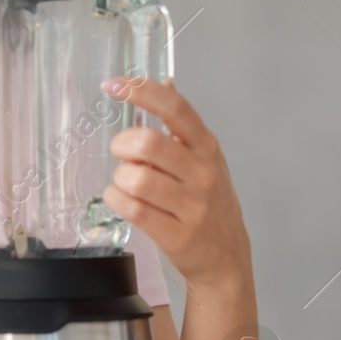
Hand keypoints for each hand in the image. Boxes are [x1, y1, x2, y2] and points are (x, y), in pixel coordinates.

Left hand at [100, 75, 252, 291]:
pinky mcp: (177, 234)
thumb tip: (165, 82)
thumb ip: (182, 125)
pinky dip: (117, 200)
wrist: (227, 257)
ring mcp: (192, 206)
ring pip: (137, 178)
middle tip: (121, 153)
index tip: (113, 84)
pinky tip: (121, 198)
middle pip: (149, 143)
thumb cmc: (209, 203)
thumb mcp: (204, 159)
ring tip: (126, 182)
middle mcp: (202, 173)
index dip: (141, 92)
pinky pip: (133, 209)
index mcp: (206, 148)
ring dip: (120, 178)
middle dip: (122, 144)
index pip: (175, 108)